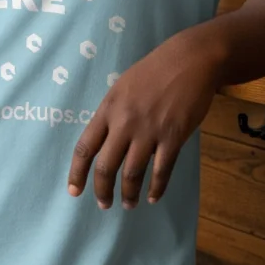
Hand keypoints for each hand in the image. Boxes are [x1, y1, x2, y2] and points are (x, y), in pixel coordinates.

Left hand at [67, 27, 219, 208]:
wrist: (189, 60)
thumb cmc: (155, 71)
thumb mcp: (123, 86)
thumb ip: (113, 113)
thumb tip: (106, 139)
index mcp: (108, 109)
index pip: (85, 147)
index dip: (77, 173)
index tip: (74, 191)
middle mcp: (124, 123)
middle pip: (106, 167)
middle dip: (102, 191)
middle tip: (104, 204)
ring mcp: (149, 131)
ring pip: (132, 173)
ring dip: (129, 194)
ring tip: (129, 204)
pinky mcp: (173, 137)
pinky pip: (161, 170)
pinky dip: (156, 188)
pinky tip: (153, 197)